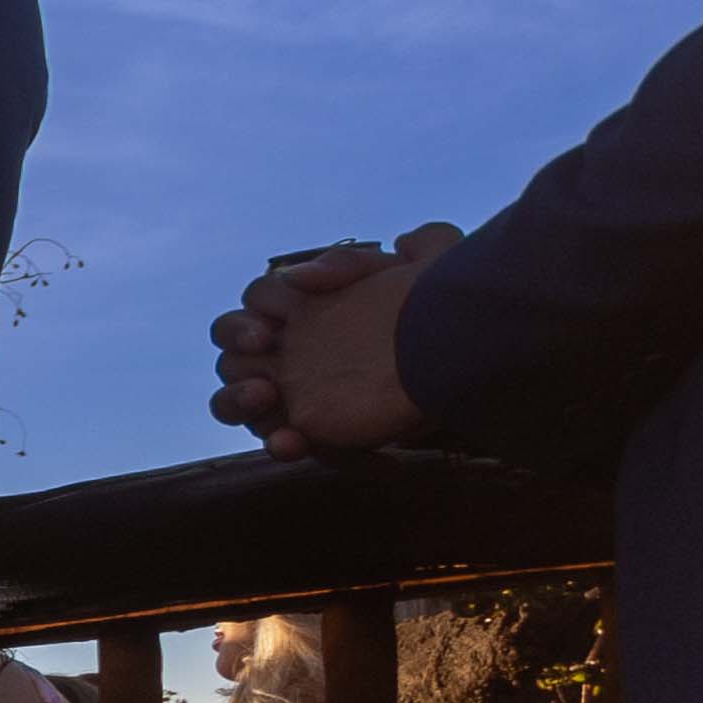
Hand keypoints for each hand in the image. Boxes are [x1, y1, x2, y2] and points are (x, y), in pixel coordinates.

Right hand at [209, 223, 457, 459]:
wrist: (470, 359)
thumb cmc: (438, 314)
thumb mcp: (410, 268)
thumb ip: (354, 261)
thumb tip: (301, 275)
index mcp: (306, 307)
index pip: (256, 303)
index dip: (249, 316)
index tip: (267, 330)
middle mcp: (293, 349)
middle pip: (232, 353)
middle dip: (237, 360)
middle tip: (260, 362)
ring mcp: (298, 393)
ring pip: (235, 400)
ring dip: (237, 400)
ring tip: (265, 399)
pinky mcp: (316, 431)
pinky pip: (281, 439)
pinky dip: (279, 441)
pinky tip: (293, 442)